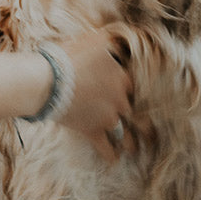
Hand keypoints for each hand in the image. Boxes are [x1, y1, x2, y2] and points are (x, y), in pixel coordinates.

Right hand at [54, 30, 133, 162]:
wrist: (49, 80)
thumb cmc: (70, 56)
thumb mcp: (94, 39)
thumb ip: (110, 40)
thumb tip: (119, 39)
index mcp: (123, 77)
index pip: (133, 85)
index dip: (131, 90)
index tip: (133, 96)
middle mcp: (120, 99)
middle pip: (135, 113)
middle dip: (144, 124)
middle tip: (151, 133)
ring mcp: (108, 117)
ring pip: (127, 134)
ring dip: (132, 143)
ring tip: (135, 149)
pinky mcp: (92, 131)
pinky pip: (106, 149)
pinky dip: (111, 156)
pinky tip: (114, 161)